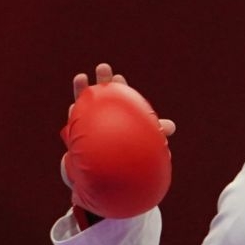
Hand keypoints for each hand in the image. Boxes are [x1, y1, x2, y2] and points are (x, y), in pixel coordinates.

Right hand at [62, 62, 175, 189]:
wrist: (106, 176)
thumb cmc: (125, 155)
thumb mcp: (143, 142)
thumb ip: (155, 132)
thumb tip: (171, 127)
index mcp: (116, 114)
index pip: (118, 97)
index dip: (118, 86)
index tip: (119, 77)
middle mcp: (100, 116)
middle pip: (101, 95)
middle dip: (101, 80)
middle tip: (103, 67)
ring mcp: (87, 125)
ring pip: (82, 105)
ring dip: (81, 90)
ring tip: (80, 76)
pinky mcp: (77, 138)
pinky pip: (74, 126)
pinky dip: (73, 115)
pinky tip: (72, 107)